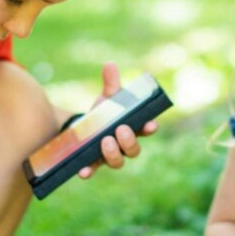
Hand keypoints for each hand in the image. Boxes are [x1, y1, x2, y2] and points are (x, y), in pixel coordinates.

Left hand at [78, 62, 158, 178]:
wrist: (84, 128)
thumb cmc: (104, 113)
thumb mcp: (108, 98)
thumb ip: (111, 84)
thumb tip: (110, 65)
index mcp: (132, 128)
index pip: (146, 130)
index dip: (149, 128)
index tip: (151, 125)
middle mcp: (123, 146)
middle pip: (133, 150)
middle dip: (130, 141)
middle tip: (121, 129)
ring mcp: (108, 156)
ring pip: (117, 162)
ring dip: (113, 153)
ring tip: (106, 141)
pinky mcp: (92, 163)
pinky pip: (93, 169)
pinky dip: (89, 171)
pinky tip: (83, 171)